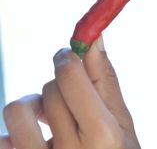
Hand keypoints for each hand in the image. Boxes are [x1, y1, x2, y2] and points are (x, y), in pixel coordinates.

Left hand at [1, 36, 140, 148]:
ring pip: (18, 109)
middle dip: (61, 87)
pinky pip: (1, 140)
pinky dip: (13, 134)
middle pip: (50, 89)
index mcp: (102, 134)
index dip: (68, 58)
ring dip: (33, 106)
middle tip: (72, 102)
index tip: (69, 55)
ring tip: (47, 118)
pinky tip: (33, 141)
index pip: (70, 75)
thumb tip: (94, 39)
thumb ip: (105, 81)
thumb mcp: (122, 123)